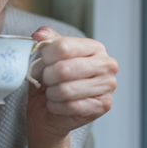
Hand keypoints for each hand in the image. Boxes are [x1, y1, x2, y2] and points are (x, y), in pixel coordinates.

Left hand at [26, 27, 116, 142]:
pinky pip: (70, 106)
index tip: (41, 64)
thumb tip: (39, 34)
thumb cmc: (52, 83)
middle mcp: (106, 64)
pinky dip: (55, 106)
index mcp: (95, 47)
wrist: (51, 113)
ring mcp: (107, 85)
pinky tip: (56, 105)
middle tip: (45, 81)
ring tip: (52, 93)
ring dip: (51, 94)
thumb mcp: (48, 58)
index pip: (63, 47)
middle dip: (46, 77)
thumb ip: (47, 42)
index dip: (44, 57)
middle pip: (63, 69)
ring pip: (65, 90)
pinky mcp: (103, 105)